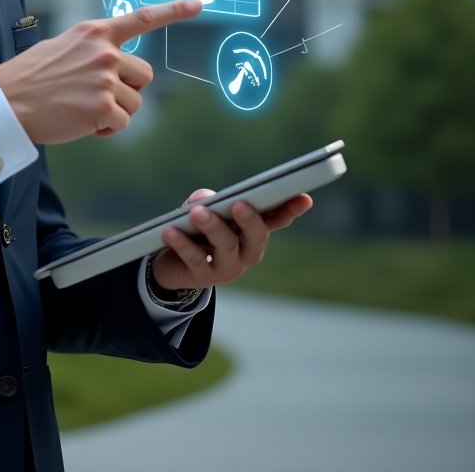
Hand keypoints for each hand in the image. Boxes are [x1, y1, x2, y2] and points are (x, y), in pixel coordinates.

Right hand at [0, 0, 201, 145]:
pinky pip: (122, 123)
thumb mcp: (63, 47)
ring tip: (80, 109)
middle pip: (144, 75)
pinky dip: (105, 129)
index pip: (142, 18)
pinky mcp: (102, 106)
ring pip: (134, 103)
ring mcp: (105, 78)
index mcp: (95, 32)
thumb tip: (117, 63)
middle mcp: (104, 51)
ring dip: (113, 112)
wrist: (7, 101)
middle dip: (127, 90)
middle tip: (95, 96)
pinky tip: (81, 123)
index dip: (174, 11)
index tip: (199, 3)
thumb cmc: (31, 78)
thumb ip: (93, 49)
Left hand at [151, 189, 313, 290]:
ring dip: (212, 227)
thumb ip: (205, 201)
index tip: (304, 197)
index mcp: (251, 232)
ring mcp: (227, 267)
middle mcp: (245, 252)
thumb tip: (205, 202)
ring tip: (198, 213)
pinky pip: (194, 258)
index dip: (290, 209)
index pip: (275, 219)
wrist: (170, 264)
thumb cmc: (194, 229)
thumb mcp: (200, 209)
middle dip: (250, 221)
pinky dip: (182, 242)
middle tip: (240, 204)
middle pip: (255, 237)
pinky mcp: (203, 277)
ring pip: (225, 247)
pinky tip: (170, 231)